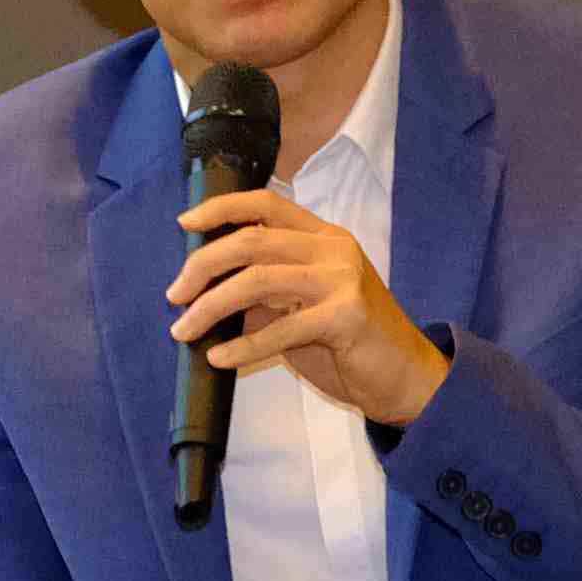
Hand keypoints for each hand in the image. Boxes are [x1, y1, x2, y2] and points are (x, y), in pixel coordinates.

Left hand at [166, 188, 452, 428]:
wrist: (407, 377)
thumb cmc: (352, 343)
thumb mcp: (306, 305)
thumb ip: (268, 289)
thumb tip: (207, 288)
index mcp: (324, 237)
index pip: (265, 203)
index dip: (221, 208)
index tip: (185, 223)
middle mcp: (333, 249)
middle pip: (251, 240)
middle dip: (201, 266)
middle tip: (174, 296)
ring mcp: (342, 280)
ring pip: (257, 280)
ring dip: (210, 307)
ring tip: (184, 330)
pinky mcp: (345, 316)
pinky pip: (279, 329)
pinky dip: (242, 345)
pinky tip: (220, 358)